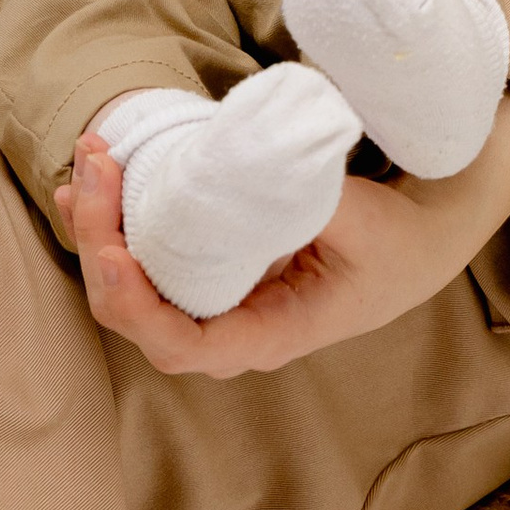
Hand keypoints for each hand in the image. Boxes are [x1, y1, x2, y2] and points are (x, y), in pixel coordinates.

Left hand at [54, 97, 509, 374]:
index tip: (113, 250)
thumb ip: (310, 200)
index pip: (183, 346)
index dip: (137, 306)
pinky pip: (152, 256)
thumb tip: (250, 165)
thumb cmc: (400, 243)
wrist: (424, 241)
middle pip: (139, 315)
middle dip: (101, 244)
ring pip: (136, 284)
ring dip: (101, 225)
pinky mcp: (214, 267)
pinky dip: (121, 218)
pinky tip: (99, 178)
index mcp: (271, 333)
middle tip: (91, 171)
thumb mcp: (366, 223)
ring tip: (85, 163)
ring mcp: (219, 299)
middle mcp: (233, 327)